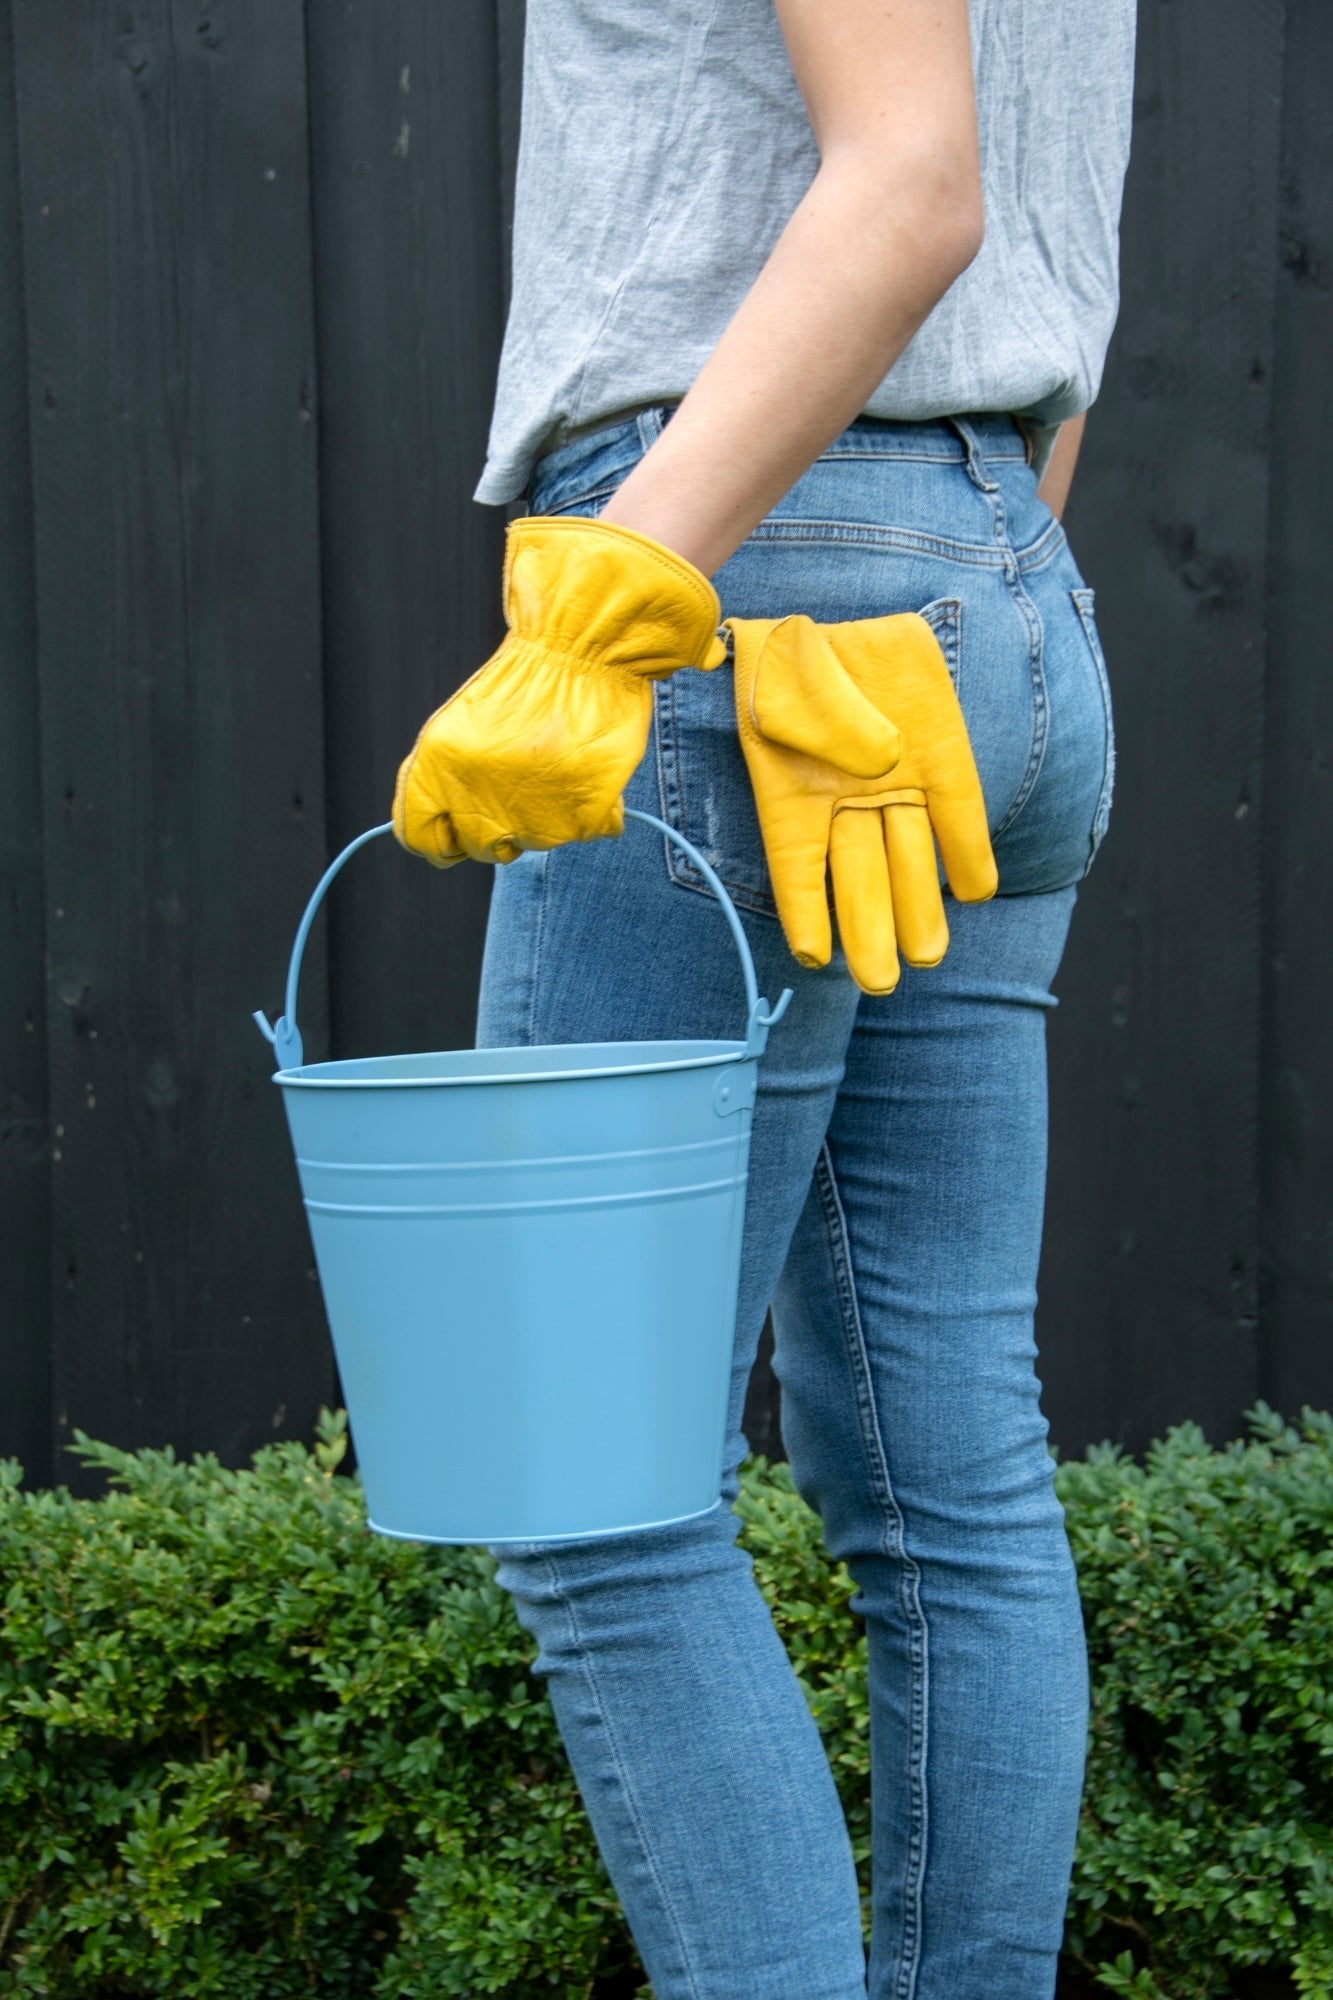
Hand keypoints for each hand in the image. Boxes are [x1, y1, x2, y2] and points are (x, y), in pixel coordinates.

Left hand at [393, 517, 725, 865]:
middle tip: (522, 787)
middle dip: (498, 829)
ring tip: (557, 763)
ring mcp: (530, 819)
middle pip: (479, 848)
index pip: (418, 839)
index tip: (458, 833)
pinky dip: (588, 808)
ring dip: (545, 814)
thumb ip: (440, 779)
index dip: (439, 841)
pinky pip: (582, 831)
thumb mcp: (458, 724)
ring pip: (533, 841)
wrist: (581, 649)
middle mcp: (477, 805)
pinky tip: (586, 767)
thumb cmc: (524, 679)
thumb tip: (441, 828)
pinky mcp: (579, 820)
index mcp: (436, 774)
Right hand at [728, 610, 995, 993]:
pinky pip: (957, 809)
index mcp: (794, 791)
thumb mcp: (793, 686)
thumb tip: (886, 763)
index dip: (807, 911)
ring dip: (915, 907)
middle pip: (859, 875)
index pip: (798, 865)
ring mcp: (896, 779)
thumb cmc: (790, 659)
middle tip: (882, 982)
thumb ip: (836, 728)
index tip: (813, 955)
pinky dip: (965, 851)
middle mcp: (846, 798)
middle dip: (871, 929)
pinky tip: (975, 892)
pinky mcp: (940, 754)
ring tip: (925, 958)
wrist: (839, 618)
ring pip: (906, 855)